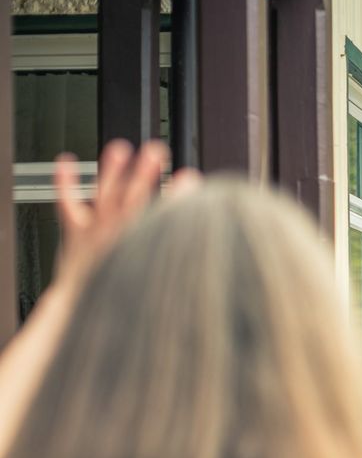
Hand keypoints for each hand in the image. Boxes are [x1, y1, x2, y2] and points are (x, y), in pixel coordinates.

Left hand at [52, 140, 195, 290]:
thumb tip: (201, 254)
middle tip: (156, 151)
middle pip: (133, 194)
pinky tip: (66, 162)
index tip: (190, 177)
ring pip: (104, 193)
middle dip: (145, 170)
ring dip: (111, 169)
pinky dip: (64, 180)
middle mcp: (117, 232)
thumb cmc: (116, 297)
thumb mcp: (153, 281)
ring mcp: (95, 228)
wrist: (80, 309)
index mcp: (138, 242)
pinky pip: (67, 202)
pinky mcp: (76, 231)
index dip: (179, 193)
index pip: (163, 212)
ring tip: (119, 148)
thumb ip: (175, 263)